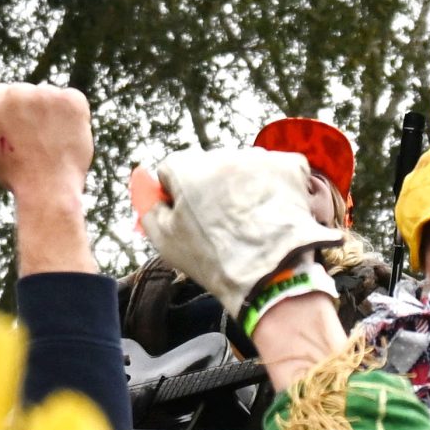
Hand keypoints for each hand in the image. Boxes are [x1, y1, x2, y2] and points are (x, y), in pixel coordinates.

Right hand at [0, 83, 97, 277]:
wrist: (48, 191)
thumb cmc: (15, 175)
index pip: (0, 97)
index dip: (8, 120)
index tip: (14, 139)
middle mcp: (17, 90)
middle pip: (25, 94)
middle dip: (29, 114)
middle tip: (34, 143)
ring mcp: (47, 92)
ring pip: (48, 97)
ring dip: (49, 114)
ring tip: (50, 143)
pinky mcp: (72, 98)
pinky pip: (70, 101)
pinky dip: (70, 116)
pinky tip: (65, 136)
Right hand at [131, 148, 340, 316]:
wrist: (271, 275)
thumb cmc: (213, 261)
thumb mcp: (165, 240)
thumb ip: (146, 204)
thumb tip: (141, 176)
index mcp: (186, 167)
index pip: (172, 171)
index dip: (177, 197)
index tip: (189, 221)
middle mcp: (221, 154)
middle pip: (208, 167)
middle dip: (211, 189)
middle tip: (221, 226)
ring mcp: (257, 157)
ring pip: (242, 168)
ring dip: (242, 187)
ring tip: (250, 225)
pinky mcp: (288, 165)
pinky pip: (275, 170)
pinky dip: (273, 187)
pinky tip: (272, 214)